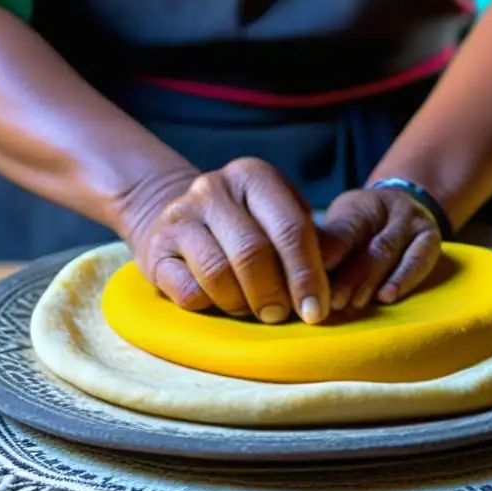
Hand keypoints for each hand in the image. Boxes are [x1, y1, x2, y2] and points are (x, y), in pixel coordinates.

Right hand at [127, 158, 329, 323]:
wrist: (178, 219)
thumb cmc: (246, 226)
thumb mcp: (280, 219)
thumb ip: (312, 240)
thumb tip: (336, 262)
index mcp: (253, 176)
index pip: (291, 227)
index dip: (308, 274)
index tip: (318, 310)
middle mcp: (213, 188)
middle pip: (253, 252)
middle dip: (274, 294)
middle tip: (281, 315)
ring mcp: (180, 216)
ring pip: (218, 274)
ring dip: (241, 303)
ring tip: (250, 308)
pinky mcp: (155, 249)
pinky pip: (189, 293)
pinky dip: (210, 306)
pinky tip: (218, 301)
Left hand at [321, 188, 441, 310]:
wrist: (405, 207)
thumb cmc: (364, 227)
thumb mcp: (342, 226)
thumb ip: (327, 247)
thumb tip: (297, 275)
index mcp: (360, 206)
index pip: (344, 229)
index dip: (330, 251)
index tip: (313, 272)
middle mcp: (389, 210)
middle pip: (368, 246)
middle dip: (349, 277)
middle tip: (332, 302)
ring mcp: (414, 223)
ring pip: (390, 253)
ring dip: (370, 283)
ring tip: (353, 304)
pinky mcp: (432, 239)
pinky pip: (420, 261)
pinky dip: (403, 280)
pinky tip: (387, 297)